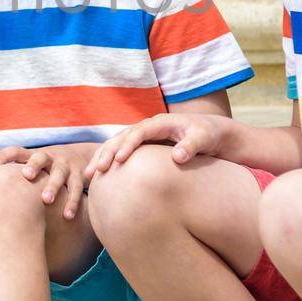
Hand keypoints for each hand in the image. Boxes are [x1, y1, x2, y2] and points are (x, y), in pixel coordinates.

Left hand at [0, 145, 87, 220]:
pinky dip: (72, 202)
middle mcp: (49, 157)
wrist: (81, 156)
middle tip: (26, 176)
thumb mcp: (32, 165)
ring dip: (53, 186)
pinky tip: (67, 216)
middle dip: (33, 166)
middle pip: (40, 157)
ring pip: (60, 174)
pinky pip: (76, 189)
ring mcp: (65, 165)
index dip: (3, 156)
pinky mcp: (79, 175)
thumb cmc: (46, 168)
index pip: (15, 151)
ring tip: (46, 200)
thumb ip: (13, 176)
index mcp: (33, 155)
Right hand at [83, 113, 231, 181]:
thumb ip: (191, 146)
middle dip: (107, 152)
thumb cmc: (209, 135)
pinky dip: (109, 162)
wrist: (213, 133)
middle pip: (121, 137)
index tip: (119, 161)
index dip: (128, 145)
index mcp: (161, 123)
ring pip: (117, 144)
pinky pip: (121, 152)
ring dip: (102, 158)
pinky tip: (99, 177)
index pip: (139, 132)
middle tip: (96, 170)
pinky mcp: (143, 147)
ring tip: (89, 175)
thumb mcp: (204, 138)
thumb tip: (177, 157)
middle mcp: (149, 127)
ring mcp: (144, 136)